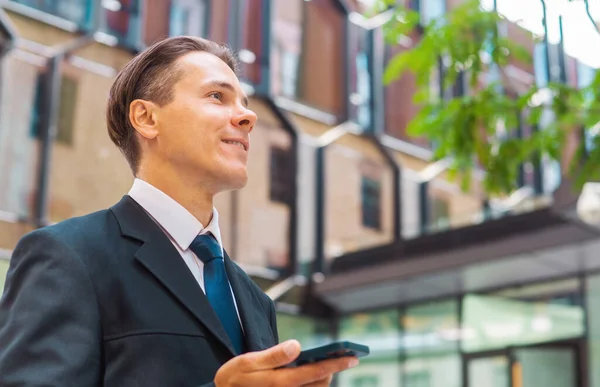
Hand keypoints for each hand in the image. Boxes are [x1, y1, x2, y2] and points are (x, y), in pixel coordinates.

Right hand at [214, 340, 358, 386]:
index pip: (315, 372)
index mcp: (279, 382)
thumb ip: (273, 355)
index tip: (351, 358)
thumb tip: (296, 346)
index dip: (335, 364)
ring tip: (327, 364)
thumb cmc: (234, 378)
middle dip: (331, 371)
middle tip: (340, 357)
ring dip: (323, 378)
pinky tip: (312, 374)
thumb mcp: (247, 362)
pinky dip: (313, 383)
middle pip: (320, 385)